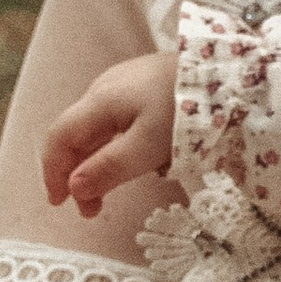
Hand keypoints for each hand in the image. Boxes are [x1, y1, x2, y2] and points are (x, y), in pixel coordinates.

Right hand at [42, 50, 177, 212]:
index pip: (59, 138)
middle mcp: (104, 90)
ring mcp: (124, 86)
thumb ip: (108, 168)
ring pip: (101, 131)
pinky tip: (150, 160)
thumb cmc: (186, 109)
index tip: (59, 203)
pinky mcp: (145, 87)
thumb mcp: (148, 147)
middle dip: (80, 175)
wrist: (227, 71)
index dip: (53, 172)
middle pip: (78, 136)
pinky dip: (125, 147)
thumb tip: (73, 187)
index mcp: (99, 101)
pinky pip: (123, 123)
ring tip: (123, 188)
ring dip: (105, 163)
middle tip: (93, 210)